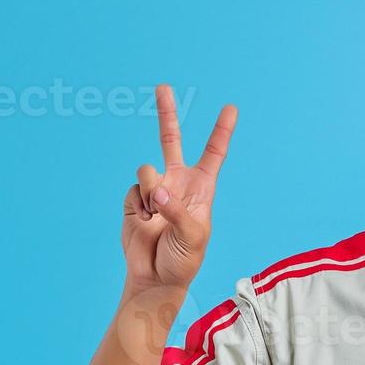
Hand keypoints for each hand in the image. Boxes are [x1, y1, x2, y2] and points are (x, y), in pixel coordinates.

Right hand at [122, 84, 238, 291]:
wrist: (155, 277)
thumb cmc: (183, 259)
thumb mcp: (192, 236)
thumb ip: (176, 209)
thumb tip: (157, 189)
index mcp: (201, 188)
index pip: (213, 154)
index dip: (221, 131)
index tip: (231, 108)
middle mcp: (177, 183)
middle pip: (171, 141)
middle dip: (166, 114)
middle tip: (163, 87)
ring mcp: (154, 189)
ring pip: (147, 170)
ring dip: (151, 192)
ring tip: (156, 214)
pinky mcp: (133, 199)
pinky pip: (133, 189)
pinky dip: (138, 205)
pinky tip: (145, 221)